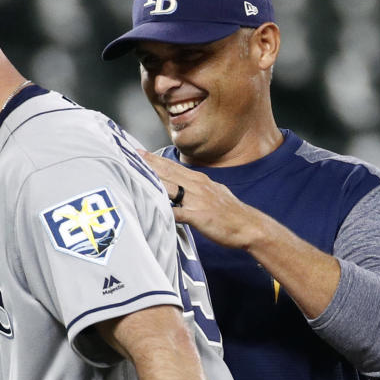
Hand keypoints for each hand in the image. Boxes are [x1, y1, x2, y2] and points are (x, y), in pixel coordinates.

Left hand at [139, 149, 256, 249]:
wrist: (249, 226)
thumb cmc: (232, 213)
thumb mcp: (215, 193)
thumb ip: (198, 188)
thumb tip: (186, 186)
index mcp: (199, 180)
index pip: (172, 166)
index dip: (154, 159)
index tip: (139, 152)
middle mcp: (197, 186)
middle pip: (168, 172)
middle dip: (148, 164)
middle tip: (130, 155)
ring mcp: (197, 201)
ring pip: (170, 187)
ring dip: (152, 180)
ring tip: (134, 175)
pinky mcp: (198, 216)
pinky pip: (177, 213)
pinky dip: (164, 209)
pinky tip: (151, 207)